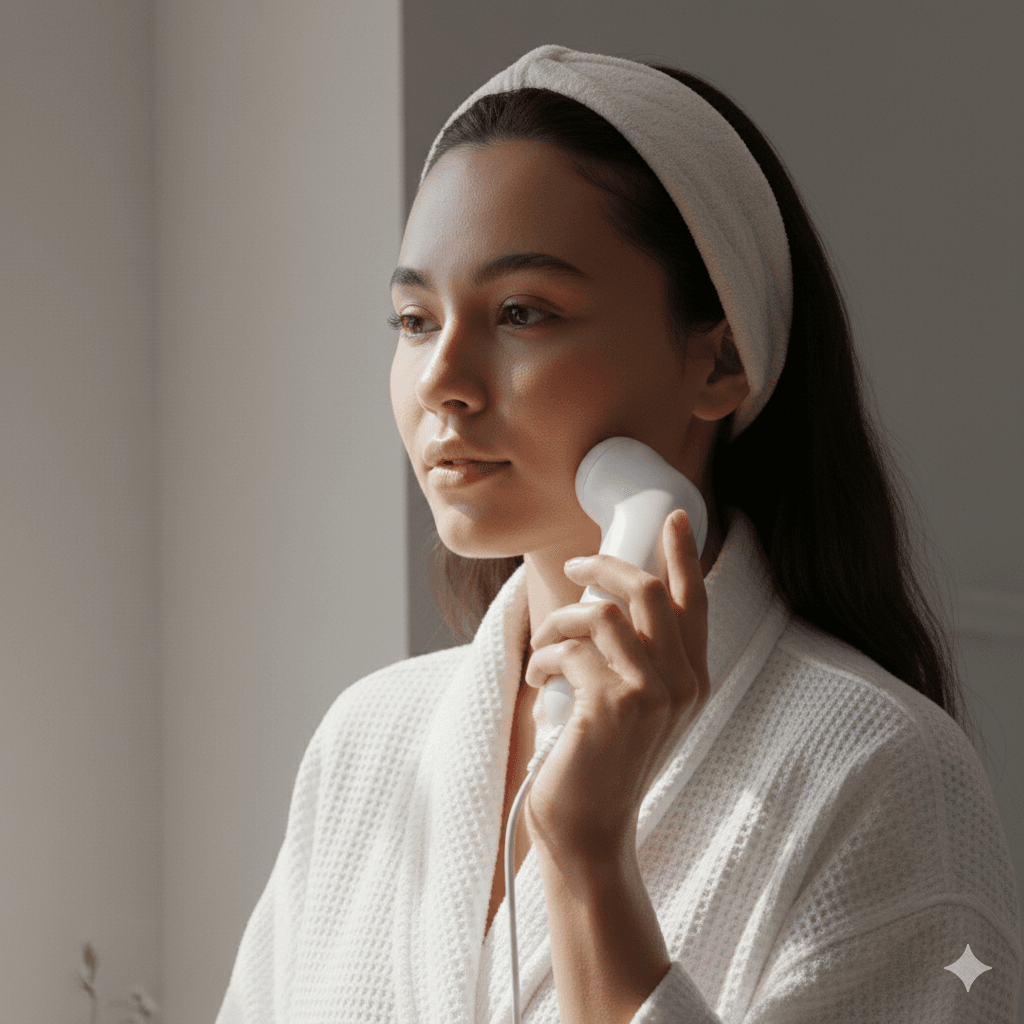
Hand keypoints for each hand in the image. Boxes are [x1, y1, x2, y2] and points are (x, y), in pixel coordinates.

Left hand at [523, 508, 709, 864]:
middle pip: (648, 590)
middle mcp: (683, 682)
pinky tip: (538, 683)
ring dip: (559, 623)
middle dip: (602, 567)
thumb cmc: (600, 762)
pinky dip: (543, 659)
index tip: (673, 518)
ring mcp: (653, 693)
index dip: (684, 554)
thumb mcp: (633, 706)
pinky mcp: (614, 705)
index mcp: (693, 679)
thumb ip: (635, 658)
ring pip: (601, 613)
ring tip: (545, 650)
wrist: (587, 829)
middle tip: (574, 569)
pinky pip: (569, 650)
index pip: (695, 602)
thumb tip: (601, 601)